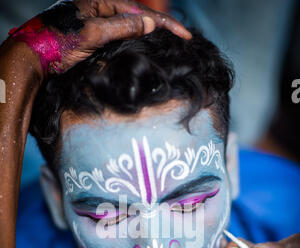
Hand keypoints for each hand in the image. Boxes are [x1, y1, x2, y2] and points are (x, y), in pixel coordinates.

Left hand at [8, 0, 190, 76]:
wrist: (35, 56)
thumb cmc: (60, 42)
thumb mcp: (93, 34)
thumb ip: (122, 27)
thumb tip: (149, 23)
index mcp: (101, 1)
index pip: (140, 11)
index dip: (164, 23)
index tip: (184, 35)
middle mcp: (100, 7)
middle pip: (137, 15)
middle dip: (160, 26)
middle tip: (182, 37)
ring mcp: (96, 21)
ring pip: (129, 26)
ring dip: (148, 33)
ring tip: (168, 40)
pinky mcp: (93, 35)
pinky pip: (119, 35)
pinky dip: (134, 40)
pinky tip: (142, 45)